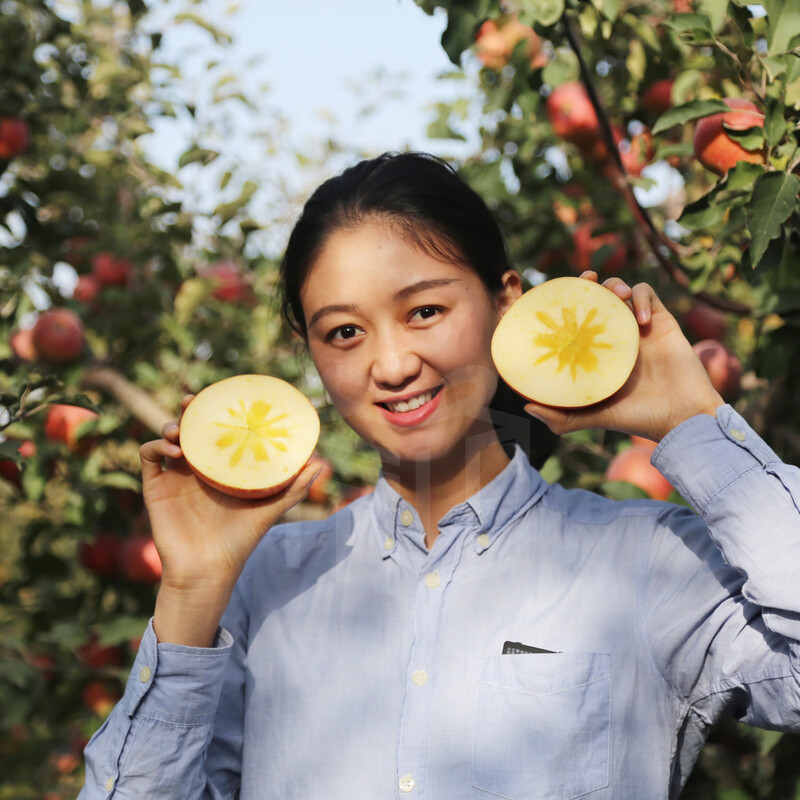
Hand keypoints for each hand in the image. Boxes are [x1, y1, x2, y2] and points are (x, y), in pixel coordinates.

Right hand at [140, 394, 321, 594]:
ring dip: (171, 425)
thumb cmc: (240, 540)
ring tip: (182, 430)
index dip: (217, 410)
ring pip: (166, 437)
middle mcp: (197, 466)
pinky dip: (156, 446)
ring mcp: (174, 475)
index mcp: (221, 466)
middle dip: (190, 409)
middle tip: (194, 399)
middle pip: (190, 427)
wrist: (208, 570)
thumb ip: (293, 487)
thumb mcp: (270, 509)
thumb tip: (321, 464)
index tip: (224, 394)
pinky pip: (148, 456)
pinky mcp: (155, 487)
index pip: (218, 430)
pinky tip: (175, 452)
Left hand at [523, 272, 724, 441]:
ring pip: (621, 290)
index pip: (573, 320)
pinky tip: (641, 320)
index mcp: (594, 353)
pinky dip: (641, 298)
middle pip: (596, 299)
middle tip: (585, 280)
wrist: (681, 418)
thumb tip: (527, 406)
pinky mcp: (661, 322)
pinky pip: (647, 294)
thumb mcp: (592, 418)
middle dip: (587, 284)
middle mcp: (613, 337)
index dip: (563, 304)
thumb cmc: (637, 420)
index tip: (551, 295)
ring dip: (614, 286)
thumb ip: (562, 417)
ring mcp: (636, 328)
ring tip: (616, 296)